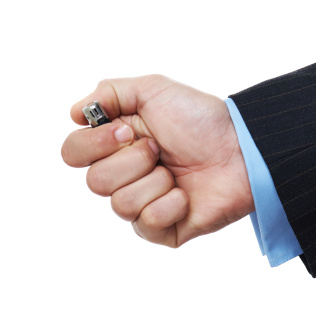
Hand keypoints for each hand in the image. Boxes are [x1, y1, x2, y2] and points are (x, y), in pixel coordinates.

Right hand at [61, 75, 253, 246]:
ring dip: (155, 181)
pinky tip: (187, 195)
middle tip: (160, 149)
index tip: (128, 131)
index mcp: (117, 145)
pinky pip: (147, 224)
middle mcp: (126, 176)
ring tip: (177, 172)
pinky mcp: (163, 229)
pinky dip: (170, 204)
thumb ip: (109, 93)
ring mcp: (144, 203)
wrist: (240, 148)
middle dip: (132, 161)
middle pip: (95, 182)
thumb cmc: (201, 119)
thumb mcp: (153, 89)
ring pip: (119, 204)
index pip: (73, 153)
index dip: (95, 144)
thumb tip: (75, 114)